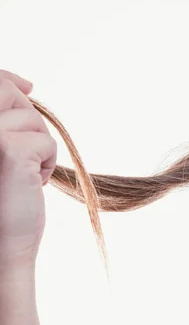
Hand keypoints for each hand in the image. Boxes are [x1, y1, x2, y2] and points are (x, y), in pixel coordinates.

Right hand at [0, 70, 56, 271]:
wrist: (2, 244)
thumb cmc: (3, 197)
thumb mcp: (1, 147)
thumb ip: (5, 115)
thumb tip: (26, 84)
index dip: (9, 80)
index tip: (29, 86)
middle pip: (12, 94)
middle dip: (28, 121)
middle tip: (24, 155)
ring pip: (34, 119)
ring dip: (38, 148)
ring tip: (22, 174)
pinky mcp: (11, 151)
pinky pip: (47, 142)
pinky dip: (48, 164)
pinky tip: (32, 185)